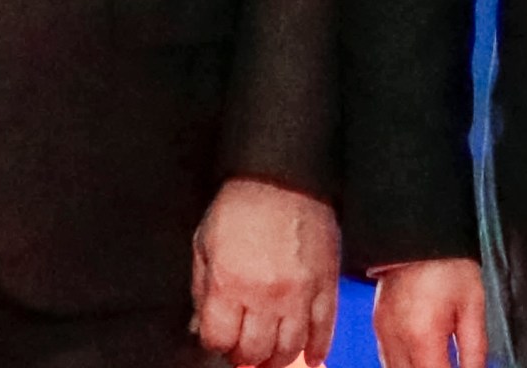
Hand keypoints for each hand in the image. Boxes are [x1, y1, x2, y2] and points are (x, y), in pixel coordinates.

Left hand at [190, 178, 339, 367]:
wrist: (284, 176)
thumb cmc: (242, 205)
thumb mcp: (204, 244)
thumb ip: (201, 290)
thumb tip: (202, 324)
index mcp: (228, 284)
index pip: (219, 340)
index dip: (217, 342)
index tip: (221, 336)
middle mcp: (263, 295)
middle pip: (254, 352)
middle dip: (245, 354)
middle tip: (245, 348)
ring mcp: (299, 293)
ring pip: (290, 349)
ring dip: (278, 358)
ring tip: (272, 353)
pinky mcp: (325, 284)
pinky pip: (325, 329)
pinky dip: (318, 347)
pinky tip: (311, 354)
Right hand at [371, 257, 487, 367]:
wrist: (419, 232)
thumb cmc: (448, 264)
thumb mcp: (473, 307)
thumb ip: (475, 350)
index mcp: (422, 336)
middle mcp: (396, 339)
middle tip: (449, 362)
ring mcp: (382, 333)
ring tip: (438, 360)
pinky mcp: (377, 325)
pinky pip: (387, 359)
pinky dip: (404, 365)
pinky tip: (421, 359)